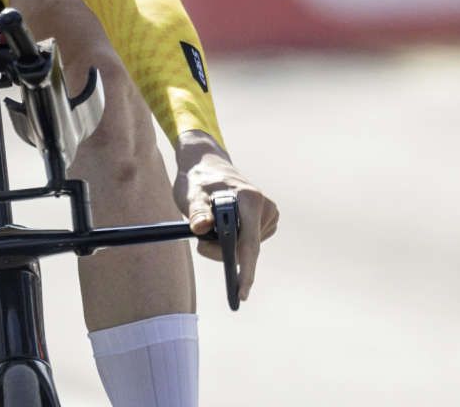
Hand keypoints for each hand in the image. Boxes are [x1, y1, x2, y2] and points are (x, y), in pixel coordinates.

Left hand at [173, 131, 278, 302]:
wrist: (208, 165)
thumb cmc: (198, 180)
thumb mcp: (191, 194)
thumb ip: (196, 211)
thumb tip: (200, 228)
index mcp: (250, 200)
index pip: (250, 244)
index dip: (245, 272)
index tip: (241, 294)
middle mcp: (265, 207)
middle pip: (246, 250)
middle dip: (222, 253)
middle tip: (200, 242)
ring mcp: (269, 215)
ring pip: (247, 249)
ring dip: (226, 247)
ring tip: (211, 226)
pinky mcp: (267, 221)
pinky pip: (249, 244)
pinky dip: (234, 242)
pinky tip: (224, 226)